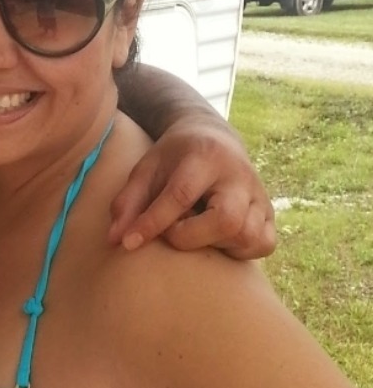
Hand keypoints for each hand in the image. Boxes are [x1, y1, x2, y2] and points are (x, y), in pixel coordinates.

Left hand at [108, 114, 275, 259]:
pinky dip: (239, 250)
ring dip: (214, 244)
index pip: (180, 196)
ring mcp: (260, 195)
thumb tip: (116, 241)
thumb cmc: (173, 158)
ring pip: (248, 237)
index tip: (129, 242)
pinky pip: (264, 244)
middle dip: (191, 237)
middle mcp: (239, 176)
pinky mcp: (270, 212)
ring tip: (196, 229)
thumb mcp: (145, 169)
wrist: (213, 138)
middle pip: (227, 221)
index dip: (153, 223)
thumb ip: (127, 202)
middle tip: (174, 229)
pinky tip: (217, 238)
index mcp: (205, 157)